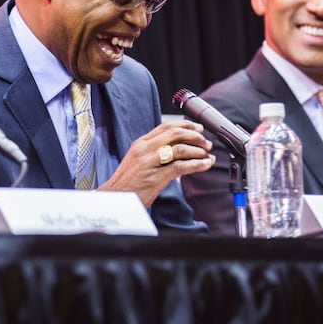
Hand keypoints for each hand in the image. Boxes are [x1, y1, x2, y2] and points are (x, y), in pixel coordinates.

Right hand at [98, 120, 214, 206]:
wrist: (115, 198)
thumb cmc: (127, 182)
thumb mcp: (137, 160)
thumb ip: (153, 151)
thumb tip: (174, 148)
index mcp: (141, 143)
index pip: (166, 126)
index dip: (185, 125)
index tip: (197, 128)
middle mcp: (145, 149)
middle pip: (175, 133)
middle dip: (195, 136)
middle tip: (206, 143)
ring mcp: (150, 162)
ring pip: (180, 148)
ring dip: (198, 151)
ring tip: (207, 156)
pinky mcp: (157, 176)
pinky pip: (181, 166)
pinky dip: (197, 164)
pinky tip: (205, 165)